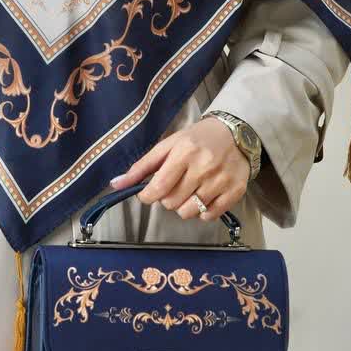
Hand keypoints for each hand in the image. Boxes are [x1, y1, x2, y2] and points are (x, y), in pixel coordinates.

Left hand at [108, 117, 250, 221]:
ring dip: (183, 206)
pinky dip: (202, 212)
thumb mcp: (167, 145)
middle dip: (167, 198)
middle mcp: (203, 167)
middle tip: (174, 185)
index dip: (148, 197)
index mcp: (184, 152)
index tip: (148, 194)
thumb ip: (142, 166)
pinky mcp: (235, 192)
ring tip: (189, 191)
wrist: (235, 133)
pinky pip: (209, 216)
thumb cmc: (197, 139)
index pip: (159, 188)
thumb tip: (116, 184)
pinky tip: (204, 196)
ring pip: (189, 213)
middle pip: (171, 203)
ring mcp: (220, 181)